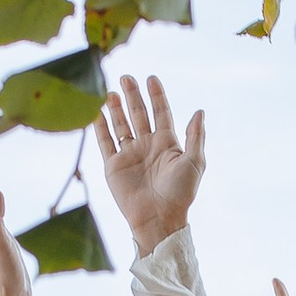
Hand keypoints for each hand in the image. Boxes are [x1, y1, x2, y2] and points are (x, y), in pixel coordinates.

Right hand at [94, 71, 205, 251]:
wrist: (158, 218)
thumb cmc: (180, 193)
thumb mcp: (195, 162)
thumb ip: (195, 136)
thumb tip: (200, 111)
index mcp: (167, 143)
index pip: (161, 112)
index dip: (156, 96)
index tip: (151, 79)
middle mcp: (147, 145)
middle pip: (139, 114)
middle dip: (133, 96)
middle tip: (126, 78)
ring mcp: (129, 154)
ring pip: (121, 125)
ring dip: (115, 108)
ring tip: (110, 91)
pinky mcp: (113, 165)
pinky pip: (104, 141)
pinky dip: (100, 127)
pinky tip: (95, 111)